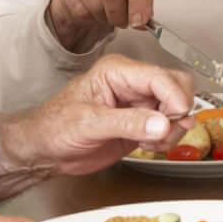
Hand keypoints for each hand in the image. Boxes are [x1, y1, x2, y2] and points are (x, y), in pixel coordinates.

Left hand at [12, 54, 197, 174]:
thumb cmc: (54, 127)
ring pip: (178, 108)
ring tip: (149, 141)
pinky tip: (146, 145)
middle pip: (177, 87)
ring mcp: (140, 104)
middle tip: (164, 131)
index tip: (177, 117)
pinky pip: (170, 127)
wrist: (44, 150)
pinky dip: (166, 139)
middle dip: (177, 111)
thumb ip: (128, 123)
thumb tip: (161, 124)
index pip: (161, 77)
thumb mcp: (88, 123)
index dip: (175, 96)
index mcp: (118, 72)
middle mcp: (133, 84)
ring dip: (172, 128)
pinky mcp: (142, 123)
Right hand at [45, 0, 152, 51]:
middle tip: (122, 22)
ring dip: (103, 17)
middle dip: (119, 15)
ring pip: (94, 4)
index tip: (138, 22)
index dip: (139, 4)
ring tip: (106, 12)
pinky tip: (91, 9)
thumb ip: (143, 5)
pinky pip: (79, 9)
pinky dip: (87, 17)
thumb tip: (140, 21)